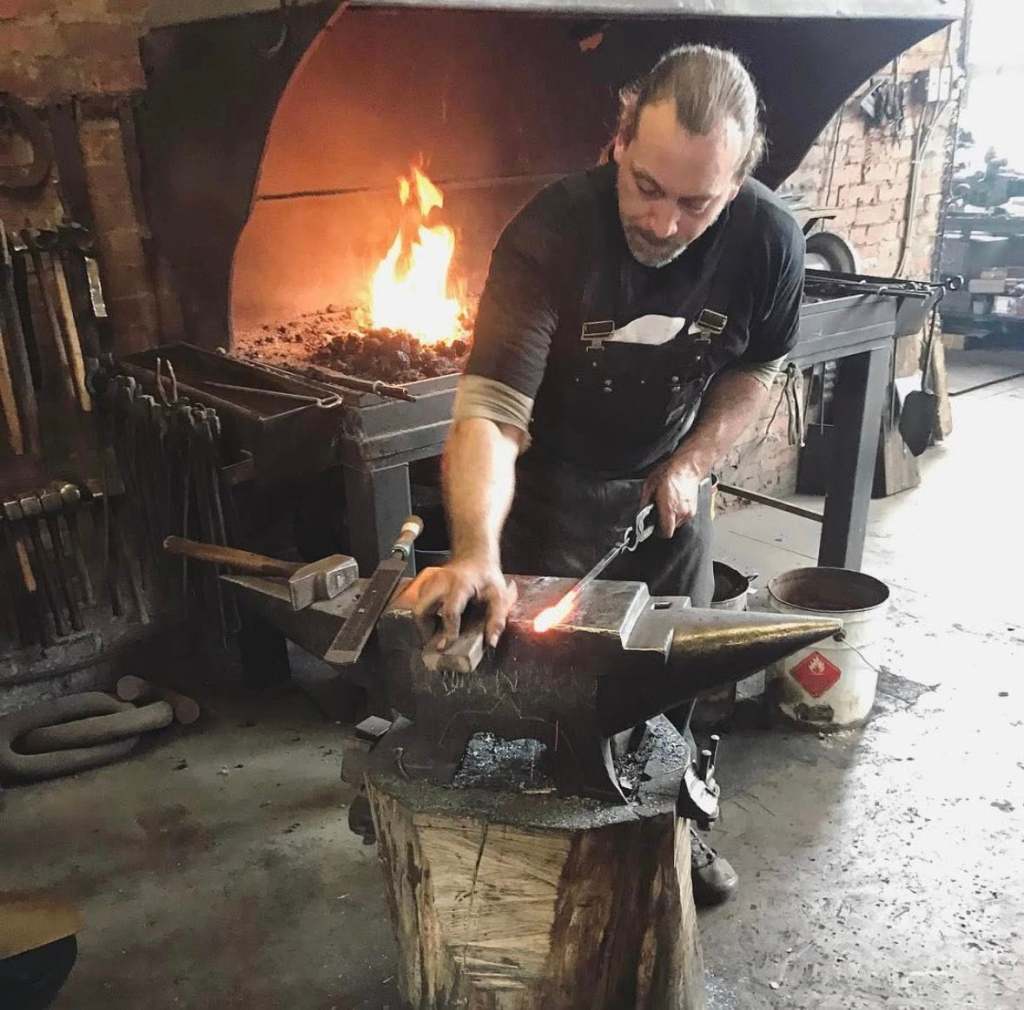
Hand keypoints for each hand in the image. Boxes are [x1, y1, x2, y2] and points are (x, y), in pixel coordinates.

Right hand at [398, 557, 518, 648]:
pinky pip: (419, 603)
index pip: (449, 611)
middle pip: (421, 609)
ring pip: (416, 607)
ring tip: (436, 632)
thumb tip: (491, 642)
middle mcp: (441, 582)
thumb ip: (497, 619)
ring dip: (423, 623)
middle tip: (435, 641)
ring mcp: (431, 582)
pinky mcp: (426, 584)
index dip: (448, 631)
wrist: (476, 557)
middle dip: (425, 629)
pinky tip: (436, 621)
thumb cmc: (487, 577)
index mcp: (460, 585)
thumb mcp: (499, 596)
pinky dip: (424, 615)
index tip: (446, 645)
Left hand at [641, 458, 703, 537]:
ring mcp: (689, 512)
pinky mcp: (694, 509)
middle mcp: (681, 513)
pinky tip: (675, 503)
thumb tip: (642, 512)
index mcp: (669, 509)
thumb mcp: (650, 485)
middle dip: (664, 523)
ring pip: (678, 523)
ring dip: (672, 518)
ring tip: (668, 505)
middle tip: (659, 512)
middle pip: (671, 528)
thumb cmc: (670, 473)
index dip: (658, 532)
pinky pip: (684, 517)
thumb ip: (645, 501)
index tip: (654, 526)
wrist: (688, 466)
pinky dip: (679, 513)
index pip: (666, 533)